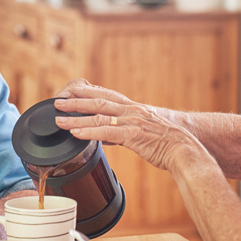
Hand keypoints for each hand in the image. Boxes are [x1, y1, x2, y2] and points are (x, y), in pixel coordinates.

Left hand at [53, 79, 205, 170]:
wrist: (184, 149)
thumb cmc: (166, 143)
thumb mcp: (143, 130)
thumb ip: (123, 130)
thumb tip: (105, 135)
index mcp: (133, 108)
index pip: (106, 94)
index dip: (87, 92)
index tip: (70, 91)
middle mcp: (131, 111)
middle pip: (98, 100)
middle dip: (76, 100)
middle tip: (57, 101)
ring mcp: (132, 122)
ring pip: (99, 116)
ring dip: (76, 118)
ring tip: (59, 119)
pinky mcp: (133, 136)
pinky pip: (107, 133)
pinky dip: (89, 132)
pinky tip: (76, 134)